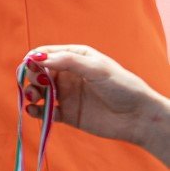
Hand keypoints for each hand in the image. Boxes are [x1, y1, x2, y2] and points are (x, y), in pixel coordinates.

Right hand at [23, 46, 166, 150]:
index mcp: (75, 58)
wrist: (139, 117)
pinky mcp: (67, 114)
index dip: (34, 59)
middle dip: (31, 77)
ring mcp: (66, 95)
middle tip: (36, 85)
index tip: (30, 66)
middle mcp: (67, 75)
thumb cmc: (122, 87)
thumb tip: (37, 57)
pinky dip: (36, 111)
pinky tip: (34, 111)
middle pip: (38, 72)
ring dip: (31, 93)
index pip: (46, 54)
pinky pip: (45, 111)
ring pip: (39, 91)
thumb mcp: (96, 68)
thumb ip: (67, 61)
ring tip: (33, 98)